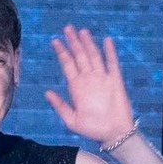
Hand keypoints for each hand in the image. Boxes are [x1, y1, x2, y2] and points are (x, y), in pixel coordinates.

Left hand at [44, 25, 136, 144]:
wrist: (113, 134)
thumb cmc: (92, 129)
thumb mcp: (71, 120)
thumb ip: (60, 106)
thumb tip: (47, 92)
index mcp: (76, 87)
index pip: (68, 65)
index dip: (62, 52)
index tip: (55, 41)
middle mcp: (88, 80)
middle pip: (80, 57)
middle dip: (73, 42)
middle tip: (67, 28)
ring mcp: (102, 79)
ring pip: (94, 56)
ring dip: (88, 44)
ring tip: (82, 31)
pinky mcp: (115, 81)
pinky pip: (112, 64)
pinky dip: (110, 52)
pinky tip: (106, 41)